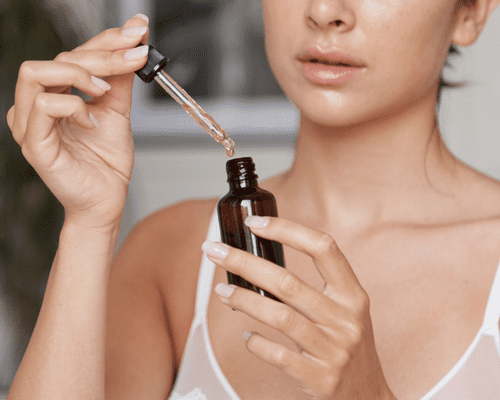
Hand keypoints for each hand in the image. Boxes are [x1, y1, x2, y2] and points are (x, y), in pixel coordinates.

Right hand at [6, 15, 149, 230]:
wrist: (106, 199)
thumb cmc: (107, 162)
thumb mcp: (118, 112)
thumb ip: (120, 80)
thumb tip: (134, 44)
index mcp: (57, 95)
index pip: (74, 54)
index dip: (105, 39)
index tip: (138, 31)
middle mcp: (39, 105)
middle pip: (59, 58)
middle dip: (102, 53)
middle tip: (135, 55)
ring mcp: (31, 123)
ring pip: (37, 73)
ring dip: (79, 75)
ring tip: (104, 92)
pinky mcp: (34, 143)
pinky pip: (43, 107)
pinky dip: (73, 108)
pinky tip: (92, 122)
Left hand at [202, 216, 395, 399]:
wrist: (369, 396)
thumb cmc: (349, 346)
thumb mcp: (346, 312)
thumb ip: (316, 289)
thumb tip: (261, 266)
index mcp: (353, 295)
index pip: (323, 248)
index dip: (287, 230)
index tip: (255, 223)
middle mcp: (346, 319)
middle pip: (288, 282)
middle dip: (244, 262)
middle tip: (214, 251)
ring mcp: (334, 350)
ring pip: (279, 317)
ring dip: (243, 300)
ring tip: (222, 292)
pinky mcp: (320, 378)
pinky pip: (279, 356)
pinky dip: (257, 343)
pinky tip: (247, 335)